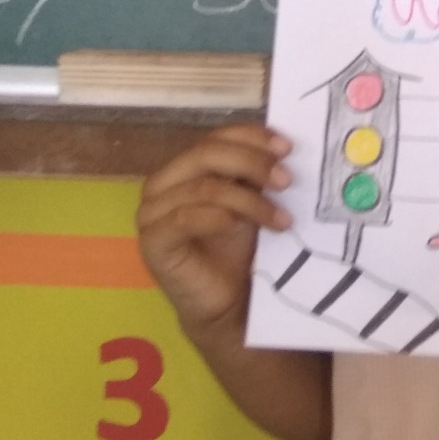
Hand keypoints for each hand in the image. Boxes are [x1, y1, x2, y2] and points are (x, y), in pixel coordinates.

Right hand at [136, 124, 293, 340]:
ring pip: (203, 188)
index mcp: (184, 168)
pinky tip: (240, 226)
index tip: (287, 147)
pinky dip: (217, 217)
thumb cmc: (237, 250)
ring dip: (249, 200)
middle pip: (206, 154)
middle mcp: (161, 184)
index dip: (251, 136)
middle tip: (286, 180)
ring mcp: (151, 214)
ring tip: (281, 219)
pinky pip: (185, 218)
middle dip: (252, 163)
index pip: (215, 138)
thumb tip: (283, 148)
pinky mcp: (152, 243)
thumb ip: (255, 174)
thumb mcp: (251, 202)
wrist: (226, 303)